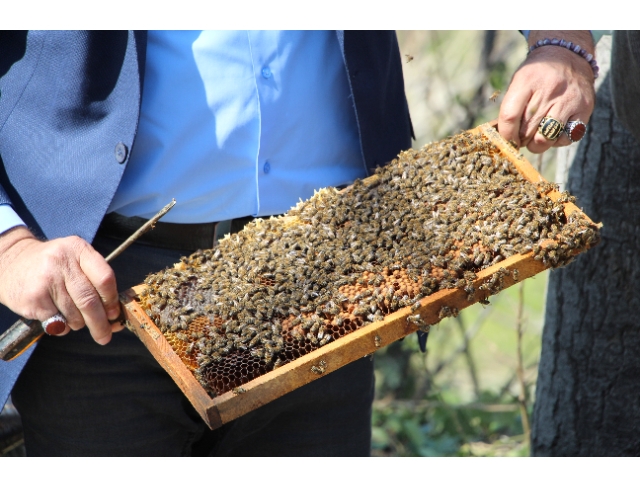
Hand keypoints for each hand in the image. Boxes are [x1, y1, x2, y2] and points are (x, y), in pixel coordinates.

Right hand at [0, 226, 122, 343]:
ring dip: (78, 323)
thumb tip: (115, 319)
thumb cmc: (52, 266)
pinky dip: (62, 327)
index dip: (112, 300)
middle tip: (105, 336)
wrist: (10, 262)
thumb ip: (95, 282)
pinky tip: (57, 317)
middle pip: (90, 300)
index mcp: (79, 249)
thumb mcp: (74, 260)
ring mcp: (46, 280)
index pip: (105, 278)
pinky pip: (57, 322)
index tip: (114, 314)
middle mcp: (62, 262)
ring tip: (72, 317)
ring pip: (74, 314)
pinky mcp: (33, 298)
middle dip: (100, 323)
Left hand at [499, 30, 595, 152]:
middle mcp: (549, 89)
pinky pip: (565, 138)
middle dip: (520, 139)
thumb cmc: (537, 75)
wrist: (569, 55)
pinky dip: (556, 141)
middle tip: (522, 136)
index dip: (506, 134)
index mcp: (527, 80)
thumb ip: (510, 107)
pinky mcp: (584, 109)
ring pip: (545, 138)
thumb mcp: (519, 81)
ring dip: (537, 144)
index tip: (507, 139)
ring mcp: (568, 99)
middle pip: (527, 130)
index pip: (510, 116)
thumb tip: (505, 139)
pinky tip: (554, 131)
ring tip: (536, 136)